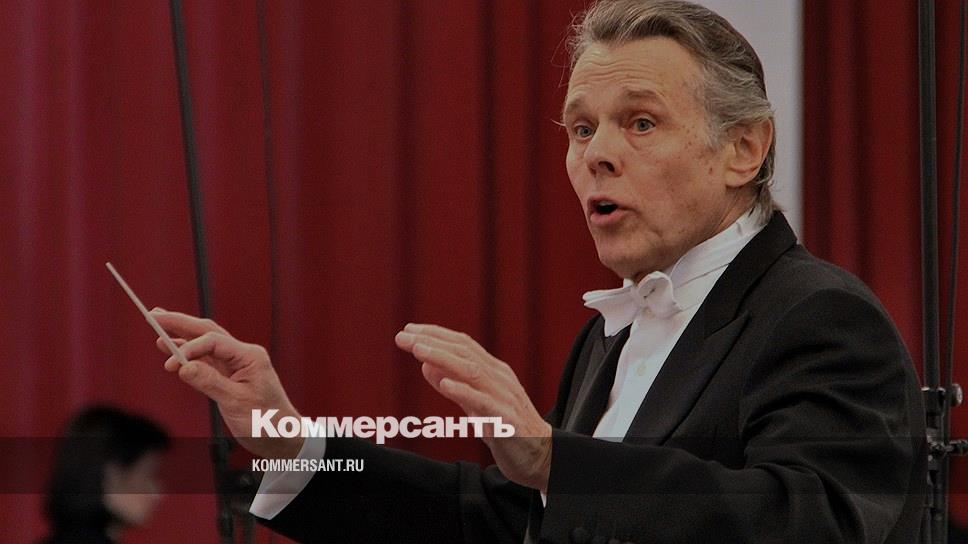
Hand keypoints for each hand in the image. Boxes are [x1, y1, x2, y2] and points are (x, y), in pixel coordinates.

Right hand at [150, 309, 303, 459]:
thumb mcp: (237, 403)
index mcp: (250, 357)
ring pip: (205, 344)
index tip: (172, 362)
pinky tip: (172, 350)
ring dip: (182, 336)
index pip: (215, 341)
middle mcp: (243, 355)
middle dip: (181, 324)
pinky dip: (188, 354)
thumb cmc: (267, 421)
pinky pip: (206, 359)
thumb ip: (210, 383)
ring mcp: (236, 364)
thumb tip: (184, 367)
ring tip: (158, 327)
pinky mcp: (230, 375)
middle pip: (209, 332)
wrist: (281, 436)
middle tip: (155, 316)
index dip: (191, 347)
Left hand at [395, 323, 551, 491]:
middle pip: (464, 352)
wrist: (542, 458)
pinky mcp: (508, 420)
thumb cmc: (507, 429)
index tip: (408, 331)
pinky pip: (485, 403)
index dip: (435, 335)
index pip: (462, 344)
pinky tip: (446, 385)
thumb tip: (426, 366)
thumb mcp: (476, 405)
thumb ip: (454, 385)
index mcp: (493, 371)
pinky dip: (465, 391)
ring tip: (418, 351)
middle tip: (403, 336)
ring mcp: (505, 397)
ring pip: (472, 370)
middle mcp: (500, 378)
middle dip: (432, 341)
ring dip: (443, 358)